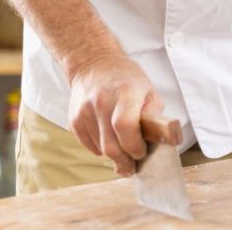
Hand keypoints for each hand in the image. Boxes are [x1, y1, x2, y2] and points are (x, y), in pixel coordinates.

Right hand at [67, 53, 163, 175]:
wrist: (94, 64)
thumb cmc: (127, 79)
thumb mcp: (149, 91)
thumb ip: (153, 116)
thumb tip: (157, 141)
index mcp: (126, 93)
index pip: (125, 126)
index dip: (134, 145)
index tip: (142, 152)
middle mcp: (102, 102)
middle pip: (111, 145)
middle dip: (125, 161)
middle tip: (133, 166)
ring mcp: (84, 111)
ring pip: (100, 149)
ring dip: (114, 156)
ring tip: (124, 151)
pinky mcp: (74, 120)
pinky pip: (89, 146)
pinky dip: (101, 149)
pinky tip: (110, 140)